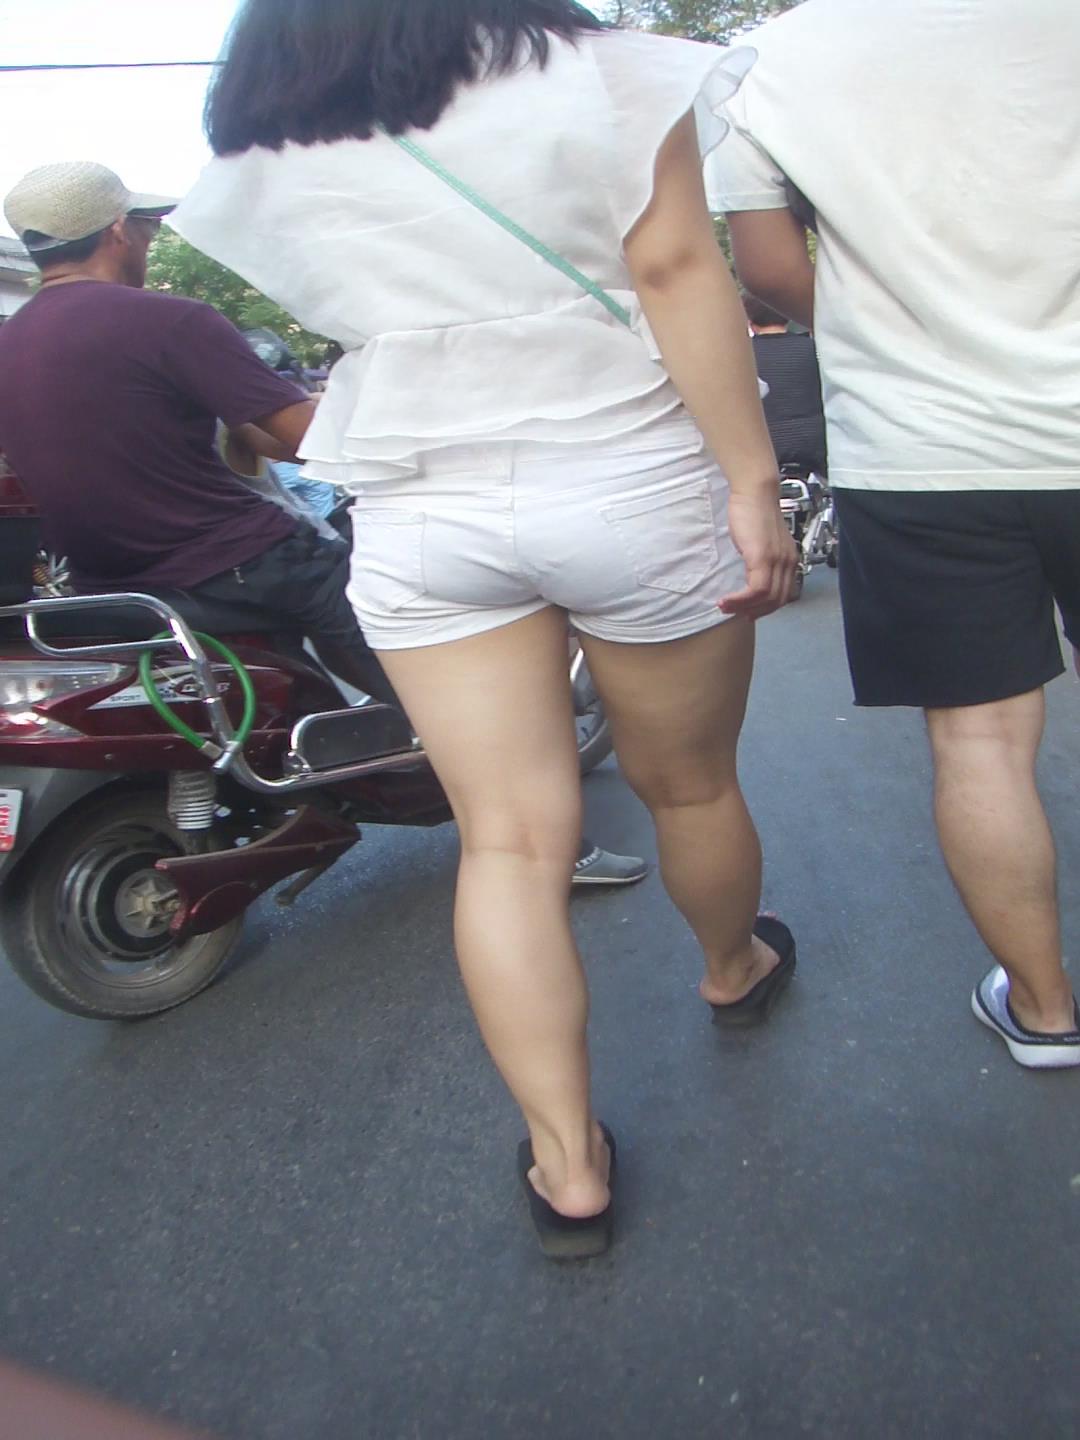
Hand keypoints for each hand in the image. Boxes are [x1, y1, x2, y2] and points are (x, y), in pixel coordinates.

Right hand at [720, 488, 798, 618]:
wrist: (755, 491)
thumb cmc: (753, 510)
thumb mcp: (760, 540)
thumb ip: (761, 557)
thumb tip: (750, 572)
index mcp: (789, 558)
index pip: (783, 594)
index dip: (766, 608)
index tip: (749, 611)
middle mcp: (787, 562)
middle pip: (776, 600)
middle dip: (755, 611)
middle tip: (736, 613)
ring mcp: (776, 561)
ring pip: (766, 598)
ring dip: (744, 607)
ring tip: (725, 607)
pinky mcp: (763, 558)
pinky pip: (755, 590)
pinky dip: (740, 600)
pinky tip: (726, 600)